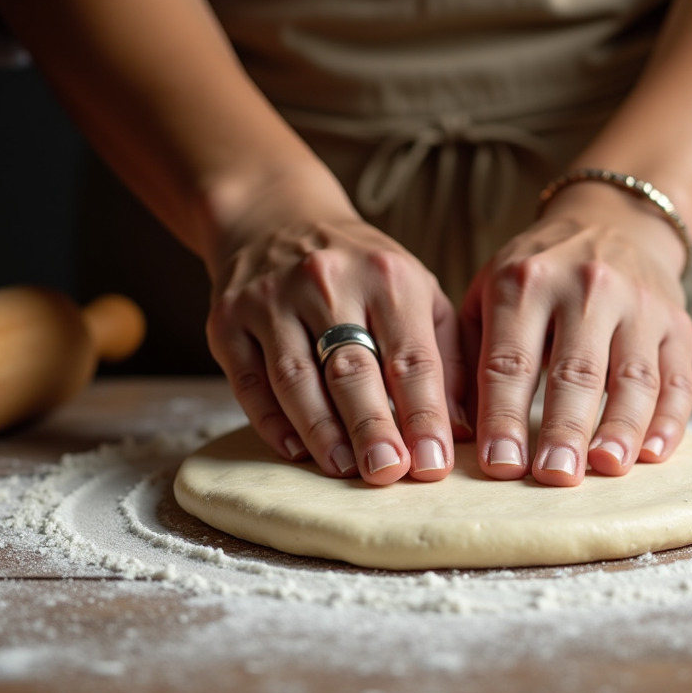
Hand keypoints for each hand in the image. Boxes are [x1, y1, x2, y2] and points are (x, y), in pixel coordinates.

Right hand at [203, 175, 468, 485]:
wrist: (276, 218)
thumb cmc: (363, 271)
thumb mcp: (417, 293)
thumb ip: (447, 357)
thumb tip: (462, 431)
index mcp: (388, 276)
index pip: (412, 356)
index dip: (424, 414)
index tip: (434, 464)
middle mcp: (328, 281)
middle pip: (352, 368)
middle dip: (372, 427)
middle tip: (387, 474)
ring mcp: (272, 299)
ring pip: (296, 377)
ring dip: (321, 430)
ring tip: (343, 469)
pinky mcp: (228, 319)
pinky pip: (248, 380)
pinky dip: (270, 420)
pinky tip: (294, 449)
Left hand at [461, 182, 691, 486]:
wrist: (613, 222)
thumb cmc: (535, 275)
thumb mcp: (488, 293)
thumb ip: (468, 354)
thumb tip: (454, 431)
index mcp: (525, 281)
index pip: (511, 360)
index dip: (504, 415)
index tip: (499, 465)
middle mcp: (587, 287)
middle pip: (575, 370)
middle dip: (564, 429)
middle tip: (553, 478)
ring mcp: (640, 305)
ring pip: (634, 376)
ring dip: (621, 427)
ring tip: (606, 469)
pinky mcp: (678, 325)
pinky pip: (679, 377)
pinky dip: (669, 419)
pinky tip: (653, 453)